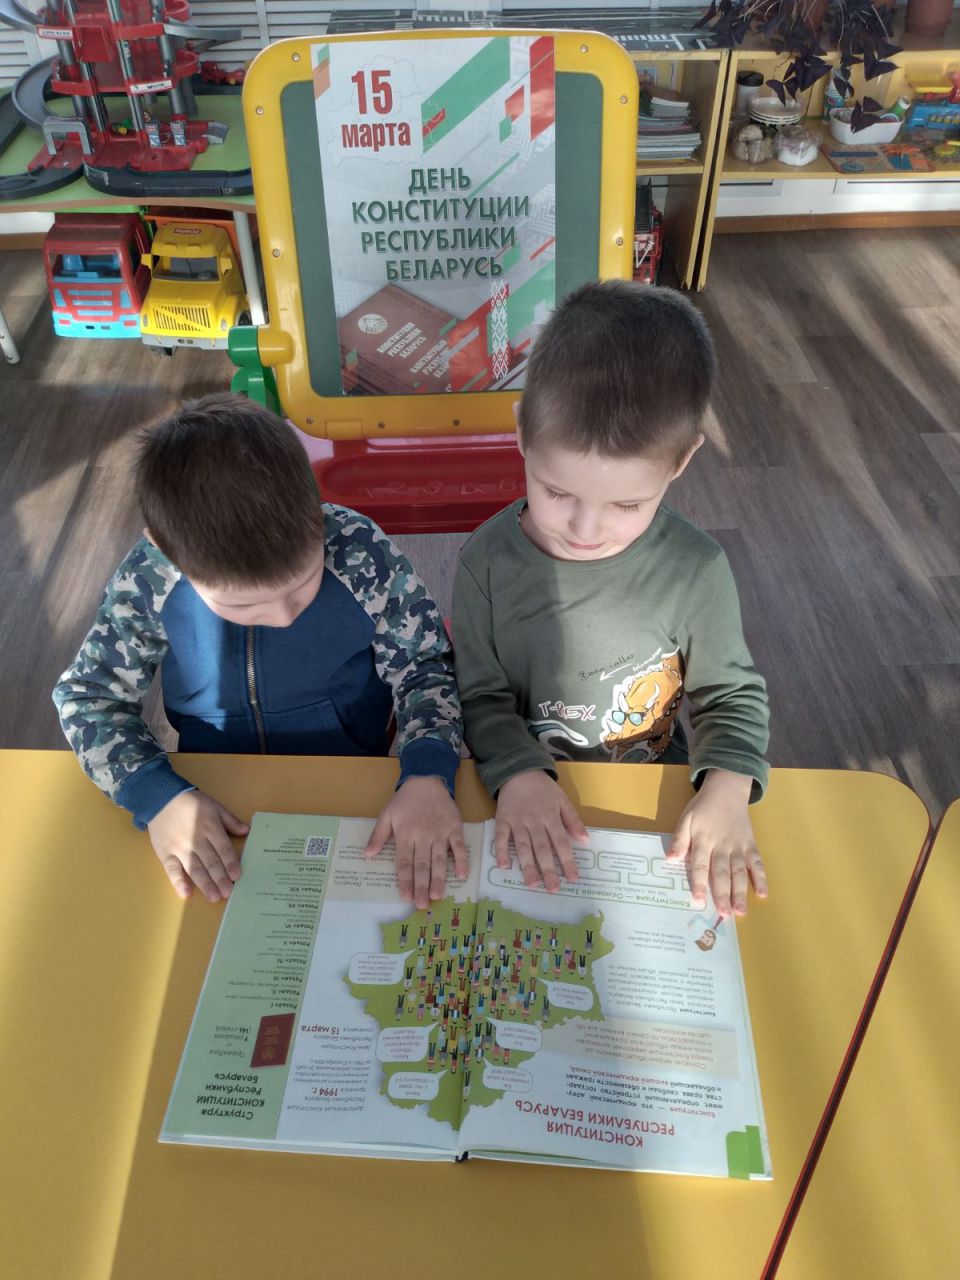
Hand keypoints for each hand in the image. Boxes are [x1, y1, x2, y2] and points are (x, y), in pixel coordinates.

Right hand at [147, 789, 247, 901]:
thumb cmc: (191, 803)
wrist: (161, 799)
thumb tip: (247, 831)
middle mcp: (196, 840)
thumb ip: (231, 821)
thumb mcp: (215, 806)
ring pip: (195, 868)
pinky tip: (186, 893)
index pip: (223, 849)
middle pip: (211, 861)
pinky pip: (172, 869)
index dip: (231, 863)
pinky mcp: (165, 853)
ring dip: (205, 884)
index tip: (237, 876)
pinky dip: (178, 881)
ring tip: (214, 897)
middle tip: (228, 893)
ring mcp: (180, 848)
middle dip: (220, 878)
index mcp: (210, 828)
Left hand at [363, 777, 467, 909]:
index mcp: (405, 835)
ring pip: (439, 860)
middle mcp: (423, 836)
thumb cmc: (405, 800)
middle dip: (421, 886)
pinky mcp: (454, 828)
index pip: (404, 862)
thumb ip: (378, 835)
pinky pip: (459, 847)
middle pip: (421, 865)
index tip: (405, 896)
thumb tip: (367, 855)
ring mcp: (440, 833)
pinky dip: (461, 860)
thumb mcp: (387, 814)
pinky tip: (462, 875)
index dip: (405, 880)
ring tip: (437, 895)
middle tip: (421, 905)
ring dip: (439, 878)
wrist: (427, 779)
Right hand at [495, 770, 586, 892]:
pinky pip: (500, 837)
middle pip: (542, 849)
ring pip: (523, 846)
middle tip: (553, 889)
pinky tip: (504, 866)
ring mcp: (517, 822)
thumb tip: (585, 840)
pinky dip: (501, 851)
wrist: (519, 771)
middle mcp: (534, 822)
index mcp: (551, 817)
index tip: (573, 878)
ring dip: (527, 866)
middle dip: (548, 869)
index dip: (567, 861)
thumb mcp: (562, 800)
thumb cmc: (543, 788)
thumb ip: (573, 820)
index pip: (561, 843)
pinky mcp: (502, 820)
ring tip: (532, 884)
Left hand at [666, 770, 766, 917]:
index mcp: (704, 840)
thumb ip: (679, 839)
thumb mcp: (686, 819)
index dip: (699, 883)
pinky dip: (761, 878)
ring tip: (740, 911)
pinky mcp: (751, 846)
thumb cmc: (703, 808)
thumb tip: (671, 859)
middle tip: (724, 913)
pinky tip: (763, 893)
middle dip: (723, 894)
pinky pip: (757, 863)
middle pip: (722, 873)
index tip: (698, 901)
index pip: (700, 865)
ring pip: (740, 872)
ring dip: (741, 892)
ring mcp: (739, 847)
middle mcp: (722, 846)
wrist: (727, 791)